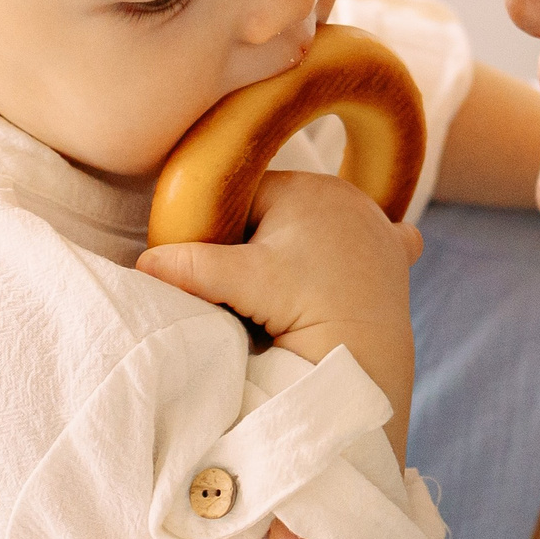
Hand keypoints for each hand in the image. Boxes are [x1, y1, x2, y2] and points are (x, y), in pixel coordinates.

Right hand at [139, 171, 421, 459]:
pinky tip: (356, 267)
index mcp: (304, 187)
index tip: (215, 260)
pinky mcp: (397, 255)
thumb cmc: (303, 307)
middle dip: (262, 238)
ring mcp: (376, 223)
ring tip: (296, 287)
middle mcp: (345, 194)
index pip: (244, 195)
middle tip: (252, 282)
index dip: (222, 227)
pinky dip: (368, 250)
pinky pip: (383, 238)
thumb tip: (142, 263)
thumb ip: (189, 264)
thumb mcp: (240, 281)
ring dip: (309, 246)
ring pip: (325, 224)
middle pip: (283, 210)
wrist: (366, 352)